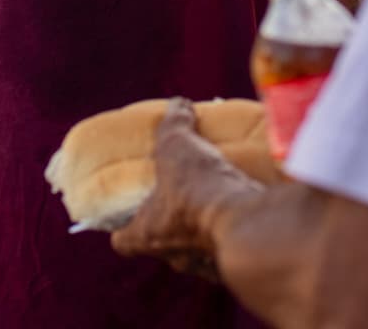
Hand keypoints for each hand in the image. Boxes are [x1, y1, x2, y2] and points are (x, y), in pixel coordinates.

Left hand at [112, 98, 260, 278]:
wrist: (245, 223)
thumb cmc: (196, 190)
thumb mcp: (177, 145)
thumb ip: (174, 123)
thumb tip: (178, 104)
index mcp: (146, 235)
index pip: (123, 240)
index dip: (125, 224)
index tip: (131, 205)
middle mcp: (174, 256)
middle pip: (163, 241)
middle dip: (172, 217)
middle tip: (182, 189)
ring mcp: (205, 263)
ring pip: (199, 243)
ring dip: (204, 222)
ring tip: (216, 190)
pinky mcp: (236, 259)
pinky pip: (230, 241)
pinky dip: (233, 224)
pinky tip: (241, 200)